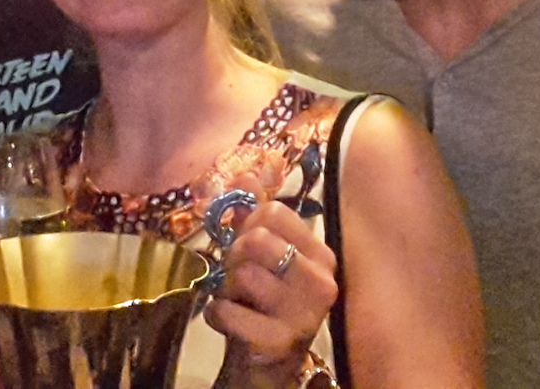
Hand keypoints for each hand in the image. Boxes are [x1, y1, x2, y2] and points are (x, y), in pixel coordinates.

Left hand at [204, 199, 337, 388]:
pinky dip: (217, 315)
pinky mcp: (280, 342)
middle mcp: (322, 281)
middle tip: (239, 280)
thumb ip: (253, 214)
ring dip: (225, 290)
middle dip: (234, 259)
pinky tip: (230, 323)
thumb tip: (246, 172)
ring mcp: (304, 314)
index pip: (274, 211)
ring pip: (241, 274)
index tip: (249, 251)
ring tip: (238, 303)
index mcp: (321, 255)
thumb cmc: (263, 305)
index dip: (247, 226)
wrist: (266, 366)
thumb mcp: (260, 257)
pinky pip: (227, 310)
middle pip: (256, 238)